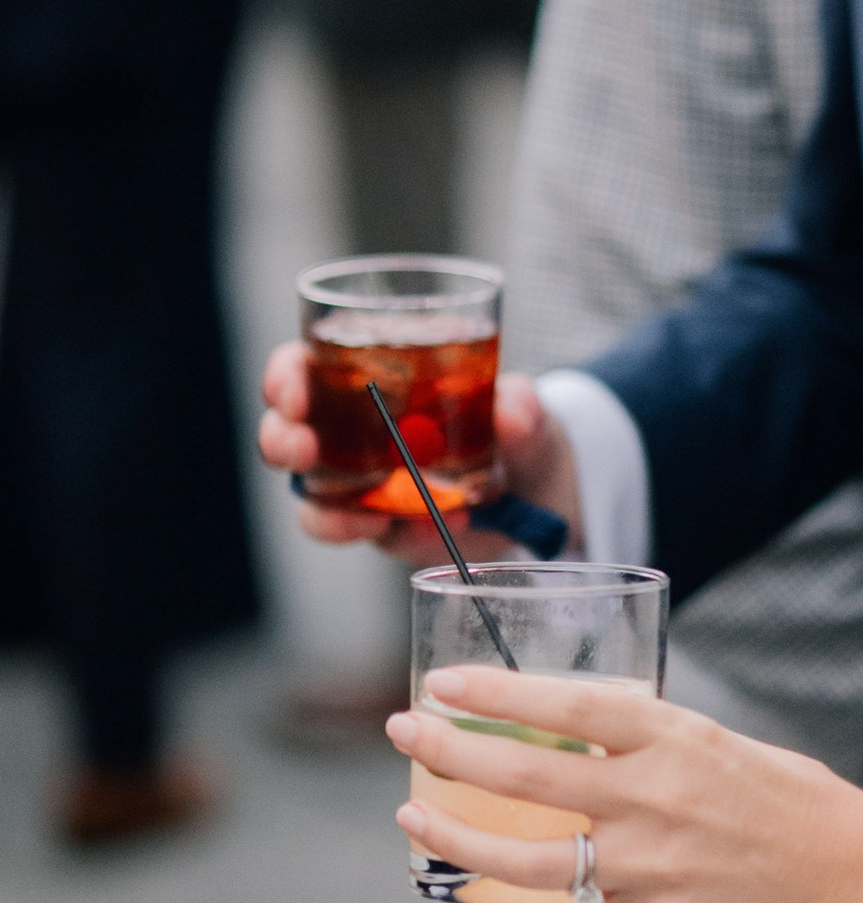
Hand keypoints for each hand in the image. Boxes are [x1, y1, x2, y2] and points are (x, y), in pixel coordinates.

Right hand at [258, 354, 581, 559]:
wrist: (541, 495)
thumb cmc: (519, 434)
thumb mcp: (527, 412)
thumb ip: (522, 407)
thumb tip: (511, 412)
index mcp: (377, 380)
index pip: (308, 367)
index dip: (286, 375)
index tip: (294, 388)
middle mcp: (356, 431)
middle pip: (287, 430)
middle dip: (281, 439)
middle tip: (302, 449)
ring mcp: (364, 483)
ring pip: (310, 494)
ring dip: (321, 508)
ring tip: (361, 519)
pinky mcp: (382, 526)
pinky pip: (357, 532)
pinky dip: (378, 535)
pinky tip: (407, 531)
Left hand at [393, 668, 862, 902]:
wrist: (857, 878)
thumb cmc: (793, 801)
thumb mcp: (719, 744)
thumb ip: (647, 743)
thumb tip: (567, 736)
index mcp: (676, 738)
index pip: (567, 704)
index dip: (498, 693)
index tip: (446, 682)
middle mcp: (654, 800)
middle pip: (526, 778)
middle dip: (450, 754)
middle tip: (405, 733)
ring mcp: (650, 868)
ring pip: (523, 860)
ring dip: (456, 837)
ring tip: (415, 818)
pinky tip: (487, 893)